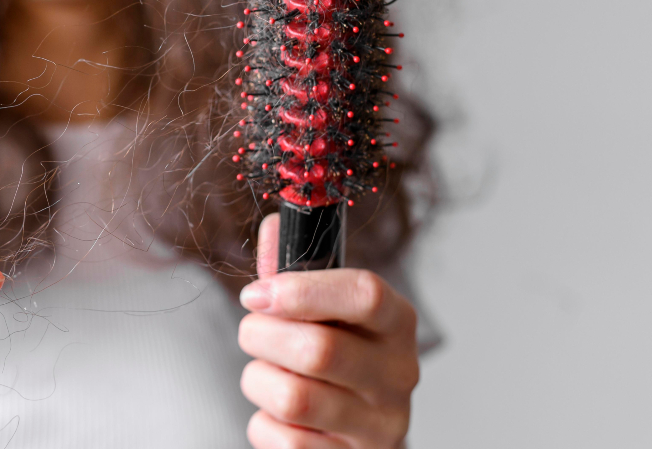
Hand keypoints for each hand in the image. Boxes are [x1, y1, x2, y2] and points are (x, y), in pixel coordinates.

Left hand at [236, 214, 418, 447]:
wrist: (357, 433)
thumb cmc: (336, 358)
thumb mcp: (324, 310)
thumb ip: (295, 268)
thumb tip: (274, 224)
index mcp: (397, 323)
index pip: (365, 295)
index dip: (303, 290)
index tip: (256, 293)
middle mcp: (399, 375)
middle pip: (318, 350)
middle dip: (262, 337)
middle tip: (252, 333)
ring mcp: (380, 426)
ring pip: (294, 399)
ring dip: (258, 381)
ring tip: (265, 375)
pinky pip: (285, 441)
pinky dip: (263, 425)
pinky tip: (279, 416)